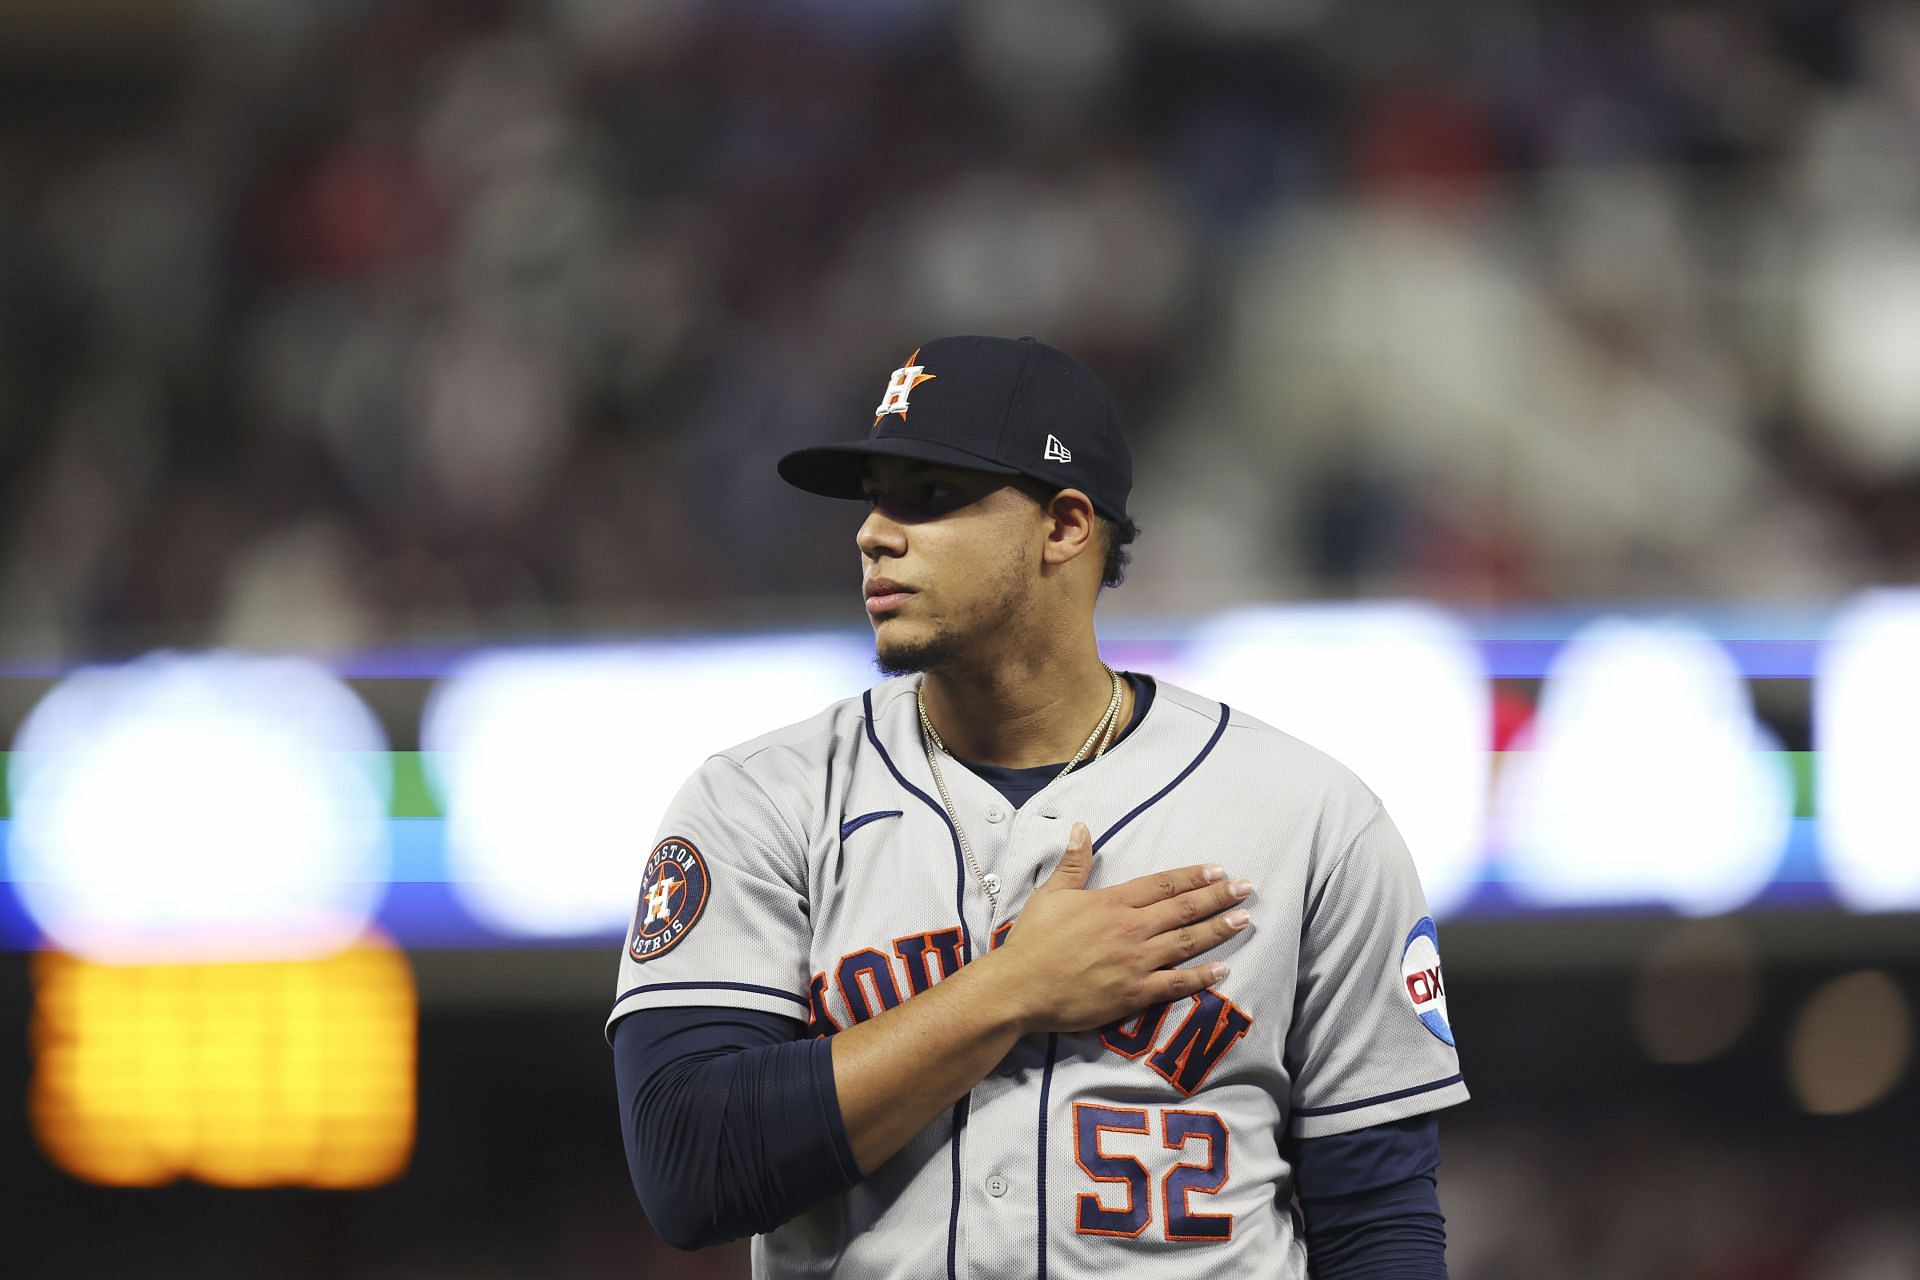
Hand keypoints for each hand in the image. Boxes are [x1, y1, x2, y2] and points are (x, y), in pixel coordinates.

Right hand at [993, 821, 1252, 1034]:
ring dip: (1218, 930)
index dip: (1193, 876)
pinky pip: (1176, 984)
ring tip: (1244, 920)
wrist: (1019, 988)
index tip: (1218, 870)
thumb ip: (1073, 862)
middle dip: (1218, 898)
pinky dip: (1201, 977)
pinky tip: (1223, 969)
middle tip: (1247, 889)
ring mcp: (1136, 963)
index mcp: (1112, 902)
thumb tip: (1082, 827)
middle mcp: (1131, 929)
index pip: (1162, 884)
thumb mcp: (1051, 894)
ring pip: (1186, 942)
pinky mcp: (1134, 994)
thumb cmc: (1032, 940)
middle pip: (1183, 909)